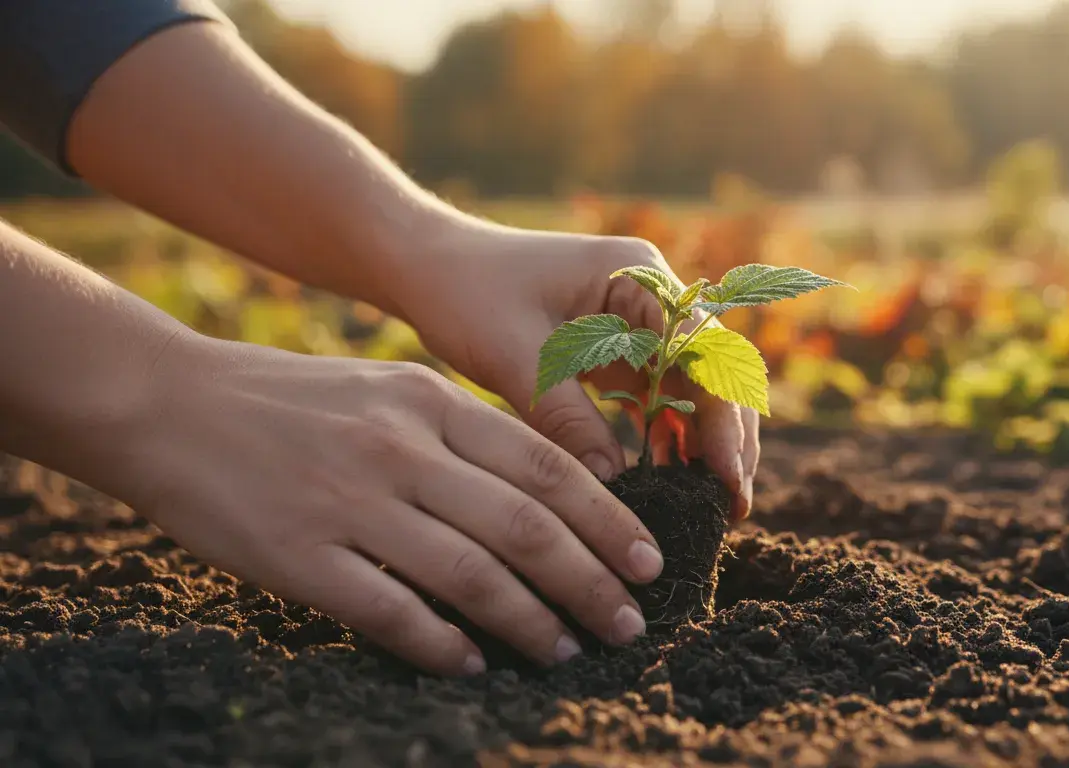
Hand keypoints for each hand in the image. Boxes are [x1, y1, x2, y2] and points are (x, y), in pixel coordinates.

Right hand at [119, 334, 664, 674]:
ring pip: (470, 575)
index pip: (546, 466)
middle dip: (591, 581)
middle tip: (629, 623)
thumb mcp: (386, 388)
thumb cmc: (289, 399)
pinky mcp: (301, 555)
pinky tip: (473, 666)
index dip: (606, 519)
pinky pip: (391, 612)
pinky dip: (442, 645)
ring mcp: (351, 502)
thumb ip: (459, 431)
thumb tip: (541, 491)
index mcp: (430, 401)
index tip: (647, 561)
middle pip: (525, 526)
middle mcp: (401, 448)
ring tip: (566, 649)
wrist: (166, 401)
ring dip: (531, 622)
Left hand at [390, 215, 760, 519]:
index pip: (704, 350)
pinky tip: (669, 479)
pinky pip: (661, 396)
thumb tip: (614, 487)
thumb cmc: (465, 293)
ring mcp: (637, 322)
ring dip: (706, 440)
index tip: (725, 475)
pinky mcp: (618, 349)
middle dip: (729, 434)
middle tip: (733, 504)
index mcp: (636, 275)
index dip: (722, 415)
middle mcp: (650, 295)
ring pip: (695, 387)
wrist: (425, 267)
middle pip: (714, 368)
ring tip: (712, 504)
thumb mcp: (514, 356)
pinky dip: (670, 436)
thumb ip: (566, 417)